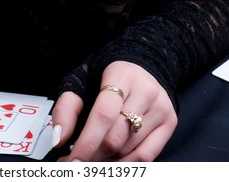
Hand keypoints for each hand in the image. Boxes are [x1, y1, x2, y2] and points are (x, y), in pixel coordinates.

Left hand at [52, 61, 177, 161]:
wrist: (142, 62)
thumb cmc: (107, 75)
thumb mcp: (82, 80)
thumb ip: (67, 107)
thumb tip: (58, 138)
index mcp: (121, 75)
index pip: (104, 114)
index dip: (87, 141)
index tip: (71, 159)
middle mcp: (146, 90)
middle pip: (116, 137)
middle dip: (92, 155)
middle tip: (75, 160)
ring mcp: (161, 107)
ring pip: (129, 150)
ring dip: (106, 161)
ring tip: (91, 157)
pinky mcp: (170, 122)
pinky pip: (146, 157)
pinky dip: (125, 164)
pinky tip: (110, 161)